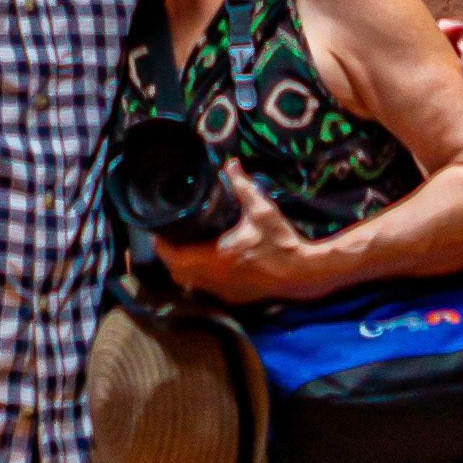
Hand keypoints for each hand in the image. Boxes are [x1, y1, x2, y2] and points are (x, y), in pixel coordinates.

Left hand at [154, 157, 318, 303]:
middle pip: (176, 272)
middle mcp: (215, 277)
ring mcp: (224, 290)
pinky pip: (206, 289)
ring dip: (183, 269)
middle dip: (169, 256)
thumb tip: (231, 165)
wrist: (303, 273)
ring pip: (190, 283)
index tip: (159, 231)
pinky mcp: (234, 297)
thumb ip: (243, 187)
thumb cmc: (282, 242)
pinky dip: (200, 278)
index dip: (161, 245)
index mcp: (216, 256)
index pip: (173, 257)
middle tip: (169, 238)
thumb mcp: (262, 210)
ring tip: (185, 249)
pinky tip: (208, 263)